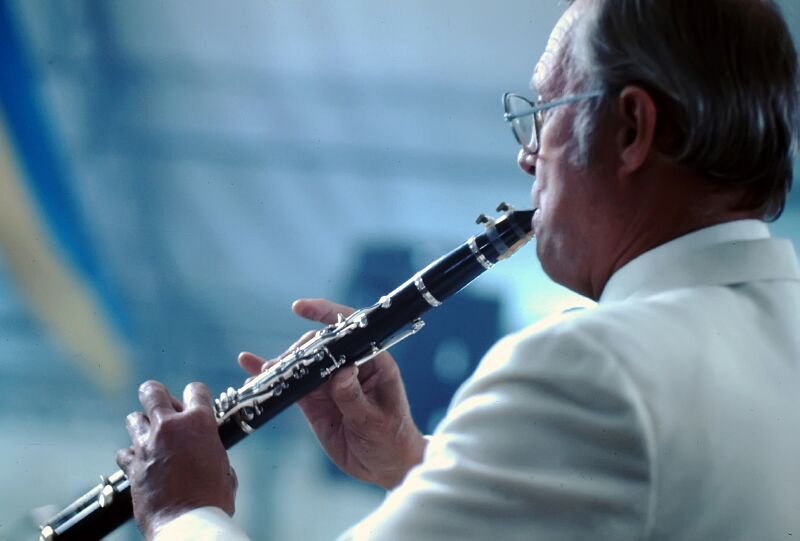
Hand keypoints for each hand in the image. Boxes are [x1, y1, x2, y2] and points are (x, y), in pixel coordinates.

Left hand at [116, 381, 236, 539]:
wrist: (188, 524)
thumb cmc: (213, 500)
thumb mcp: (224, 469)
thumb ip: (212, 452)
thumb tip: (206, 454)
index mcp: (200, 423)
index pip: (196, 390)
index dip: (196, 394)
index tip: (195, 402)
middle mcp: (170, 427)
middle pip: (153, 392)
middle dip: (155, 394)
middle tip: (161, 404)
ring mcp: (148, 445)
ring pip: (133, 418)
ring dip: (142, 424)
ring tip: (150, 436)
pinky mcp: (132, 466)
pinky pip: (124, 452)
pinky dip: (132, 456)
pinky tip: (141, 463)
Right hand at [239, 298, 426, 489]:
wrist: (385, 466)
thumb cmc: (391, 439)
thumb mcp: (375, 420)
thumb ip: (355, 398)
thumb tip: (341, 373)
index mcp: (373, 361)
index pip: (350, 328)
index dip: (325, 314)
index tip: (300, 308)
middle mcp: (349, 365)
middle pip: (319, 345)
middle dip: (300, 351)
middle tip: (286, 367)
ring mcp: (329, 382)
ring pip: (301, 364)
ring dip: (282, 364)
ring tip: (267, 374)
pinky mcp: (314, 400)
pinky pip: (291, 384)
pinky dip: (271, 375)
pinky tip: (249, 365)